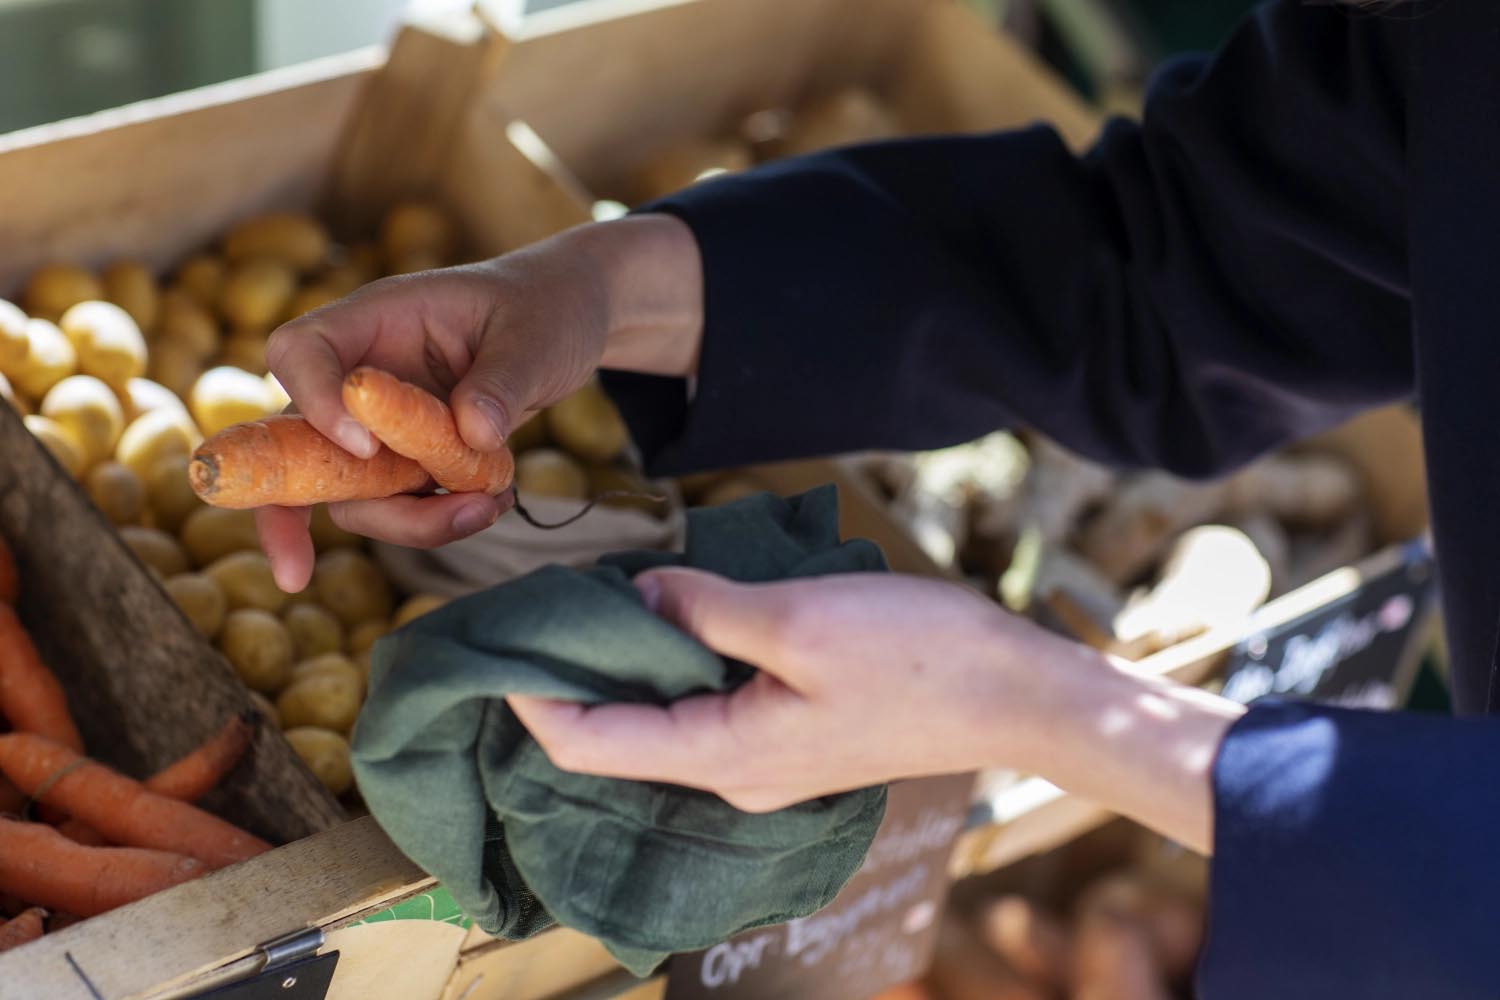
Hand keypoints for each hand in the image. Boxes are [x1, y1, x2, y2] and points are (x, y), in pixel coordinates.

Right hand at [257, 215, 703, 590]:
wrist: (565, 321)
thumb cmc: (544, 307)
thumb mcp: (534, 336)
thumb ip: (504, 379)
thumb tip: (474, 432)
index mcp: (375, 320)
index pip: (301, 351)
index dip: (312, 401)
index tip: (364, 446)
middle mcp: (361, 375)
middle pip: (297, 443)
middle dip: (290, 511)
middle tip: (296, 576)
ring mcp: (380, 422)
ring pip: (353, 491)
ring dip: (409, 520)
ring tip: (488, 509)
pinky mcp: (408, 458)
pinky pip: (400, 504)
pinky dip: (438, 519)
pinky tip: (493, 506)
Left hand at [509, 568, 1242, 852]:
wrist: (1015, 694)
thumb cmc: (916, 658)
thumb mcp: (797, 621)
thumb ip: (704, 611)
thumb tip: (636, 599)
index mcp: (722, 756)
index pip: (587, 744)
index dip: (531, 696)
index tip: (499, 637)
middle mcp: (732, 775)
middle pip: (621, 733)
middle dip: (579, 670)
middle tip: (554, 596)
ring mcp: (764, 763)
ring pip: (666, 716)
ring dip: (635, 660)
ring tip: (615, 591)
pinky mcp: (792, 739)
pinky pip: (711, 707)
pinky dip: (683, 661)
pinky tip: (687, 610)